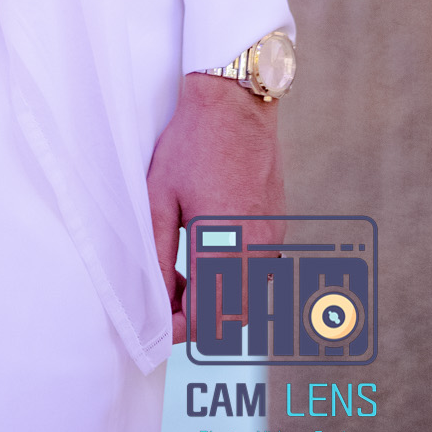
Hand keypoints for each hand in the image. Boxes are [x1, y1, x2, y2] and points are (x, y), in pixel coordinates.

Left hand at [147, 73, 283, 343]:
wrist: (235, 104)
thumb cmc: (192, 145)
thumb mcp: (161, 197)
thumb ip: (157, 253)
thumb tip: (153, 295)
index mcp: (223, 247)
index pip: (208, 321)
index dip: (179, 327)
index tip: (160, 317)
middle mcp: (256, 250)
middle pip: (232, 317)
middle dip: (199, 316)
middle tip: (168, 289)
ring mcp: (272, 239)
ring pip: (248, 295)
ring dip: (219, 296)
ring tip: (185, 266)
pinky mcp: (279, 227)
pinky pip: (258, 269)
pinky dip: (235, 273)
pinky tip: (210, 244)